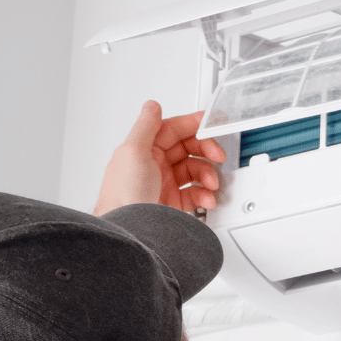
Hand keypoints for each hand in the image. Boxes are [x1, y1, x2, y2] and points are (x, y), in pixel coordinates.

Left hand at [94, 101, 224, 215]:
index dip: (193, 124)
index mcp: (143, 149)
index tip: (211, 123)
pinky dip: (206, 195)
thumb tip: (152, 106)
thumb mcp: (132, 152)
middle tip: (217, 156)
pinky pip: (197, 193)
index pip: (173, 129)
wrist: (129, 234)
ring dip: (208, 175)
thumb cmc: (123, 196)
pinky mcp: (174, 204)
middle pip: (188, 149)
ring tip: (211, 183)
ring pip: (195, 171)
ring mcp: (165, 185)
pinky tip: (207, 198)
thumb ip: (145, 126)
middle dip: (206, 151)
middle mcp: (154, 165)